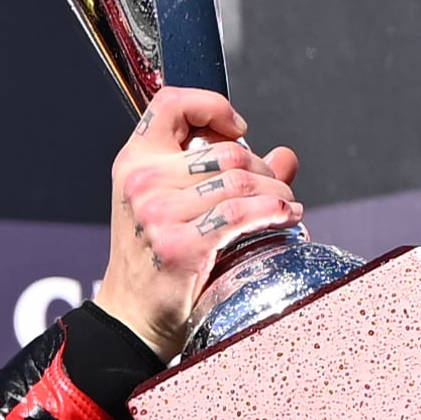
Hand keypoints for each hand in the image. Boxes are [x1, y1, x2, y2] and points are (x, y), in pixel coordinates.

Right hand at [94, 87, 301, 360]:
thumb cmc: (156, 260)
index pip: (170, 103)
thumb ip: (229, 174)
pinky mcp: (179, 244)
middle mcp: (141, 181)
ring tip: (286, 205)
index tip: (237, 129)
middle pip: (225, 150)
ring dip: (277, 191)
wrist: (133, 316)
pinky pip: (241, 214)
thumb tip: (286, 155)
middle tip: (277, 187)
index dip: (211, 105)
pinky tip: (286, 217)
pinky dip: (274, 212)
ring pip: (240, 181)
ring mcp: (157, 212)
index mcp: (133, 162)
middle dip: (263, 168)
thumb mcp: (177, 205)